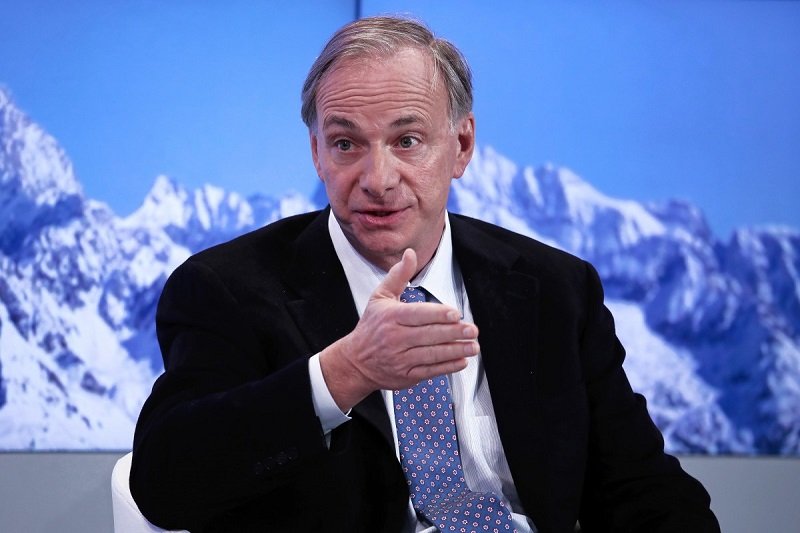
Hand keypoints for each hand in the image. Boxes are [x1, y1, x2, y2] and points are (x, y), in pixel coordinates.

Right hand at [319, 248, 478, 410]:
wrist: (355, 361)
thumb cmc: (371, 327)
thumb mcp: (379, 297)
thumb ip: (398, 275)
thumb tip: (410, 254)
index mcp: (391, 317)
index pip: (418, 314)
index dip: (439, 314)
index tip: (456, 314)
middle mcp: (395, 338)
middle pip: (429, 335)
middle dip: (454, 333)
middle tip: (472, 330)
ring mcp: (401, 358)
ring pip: (432, 354)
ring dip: (455, 350)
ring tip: (472, 346)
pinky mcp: (406, 375)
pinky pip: (430, 371)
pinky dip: (447, 367)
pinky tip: (461, 361)